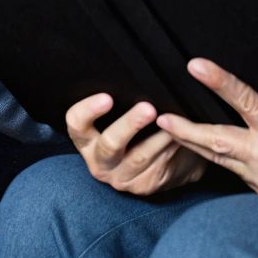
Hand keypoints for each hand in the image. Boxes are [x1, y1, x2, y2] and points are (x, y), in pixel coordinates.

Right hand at [66, 93, 206, 195]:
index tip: (107, 97)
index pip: (76, 124)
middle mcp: (99, 161)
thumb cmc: (139, 130)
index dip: (87, 111)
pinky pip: (159, 165)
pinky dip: (171, 147)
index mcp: (87, 140)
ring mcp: (121, 177)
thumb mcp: (123, 116)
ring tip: (173, 118)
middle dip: (129, 124)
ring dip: (159, 136)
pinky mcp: (143, 186)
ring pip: (140, 156)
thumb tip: (134, 71)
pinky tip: (181, 136)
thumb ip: (122, 100)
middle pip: (109, 144)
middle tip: (148, 108)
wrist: (165, 162)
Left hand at [156, 58, 257, 195]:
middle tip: (161, 117)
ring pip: (217, 160)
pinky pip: (231, 174)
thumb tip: (234, 103)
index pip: (245, 102)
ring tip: (166, 130)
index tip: (196, 66)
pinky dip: (216, 161)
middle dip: (186, 131)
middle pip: (218, 142)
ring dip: (191, 145)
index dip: (220, 82)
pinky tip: (197, 151)